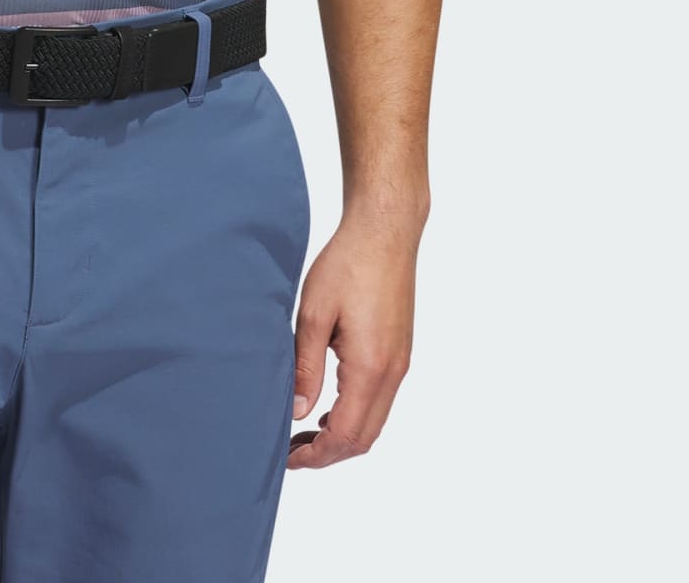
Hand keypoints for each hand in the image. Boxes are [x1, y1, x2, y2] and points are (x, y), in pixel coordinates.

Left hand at [286, 212, 418, 468]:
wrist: (385, 232)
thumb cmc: (347, 264)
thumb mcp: (313, 313)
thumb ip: (305, 366)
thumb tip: (298, 412)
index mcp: (370, 366)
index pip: (346, 435)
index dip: (317, 455)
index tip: (288, 458)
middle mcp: (392, 372)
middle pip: (365, 437)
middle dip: (329, 454)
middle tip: (292, 451)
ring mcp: (400, 363)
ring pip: (375, 421)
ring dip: (343, 436)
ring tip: (305, 432)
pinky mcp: (400, 352)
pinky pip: (381, 400)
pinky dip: (356, 415)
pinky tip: (328, 406)